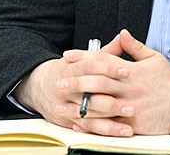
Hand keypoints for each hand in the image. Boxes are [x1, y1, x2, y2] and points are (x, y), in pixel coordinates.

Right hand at [14, 46, 134, 135]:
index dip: (109, 68)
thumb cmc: (68, 71)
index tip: (127, 71)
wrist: (38, 85)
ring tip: (128, 126)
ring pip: (89, 115)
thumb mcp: (82, 59)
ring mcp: (67, 105)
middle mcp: (68, 88)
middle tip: (131, 106)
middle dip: (111, 101)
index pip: (91, 67)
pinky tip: (116, 131)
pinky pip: (86, 127)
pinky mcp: (68, 120)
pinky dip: (101, 130)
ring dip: (109, 122)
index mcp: (71, 69)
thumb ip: (105, 52)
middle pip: (90, 94)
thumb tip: (123, 37)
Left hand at [66, 29, 169, 135]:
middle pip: (98, 83)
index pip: (103, 61)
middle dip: (76, 82)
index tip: (68, 56)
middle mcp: (129, 88)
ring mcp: (130, 107)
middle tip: (59, 82)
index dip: (84, 57)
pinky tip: (79, 124)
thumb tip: (122, 33)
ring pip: (100, 106)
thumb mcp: (154, 58)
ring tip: (61, 106)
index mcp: (132, 71)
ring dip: (78, 106)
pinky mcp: (133, 124)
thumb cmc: (169, 81)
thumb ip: (135, 46)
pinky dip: (92, 125)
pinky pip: (109, 125)